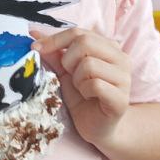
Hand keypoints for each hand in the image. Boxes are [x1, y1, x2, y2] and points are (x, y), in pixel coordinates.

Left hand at [33, 27, 131, 141]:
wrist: (98, 127)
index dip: (55, 39)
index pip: (79, 32)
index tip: (35, 48)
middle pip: (85, 42)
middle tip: (70, 75)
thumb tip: (34, 33)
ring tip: (82, 89)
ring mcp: (124, 77)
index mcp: (109, 47)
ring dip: (77, 79)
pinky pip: (95, 84)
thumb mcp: (65, 73)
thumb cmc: (83, 98)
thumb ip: (55, 54)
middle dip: (68, 60)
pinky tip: (89, 97)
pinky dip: (85, 91)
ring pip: (89, 64)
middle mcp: (121, 58)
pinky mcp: (121, 97)